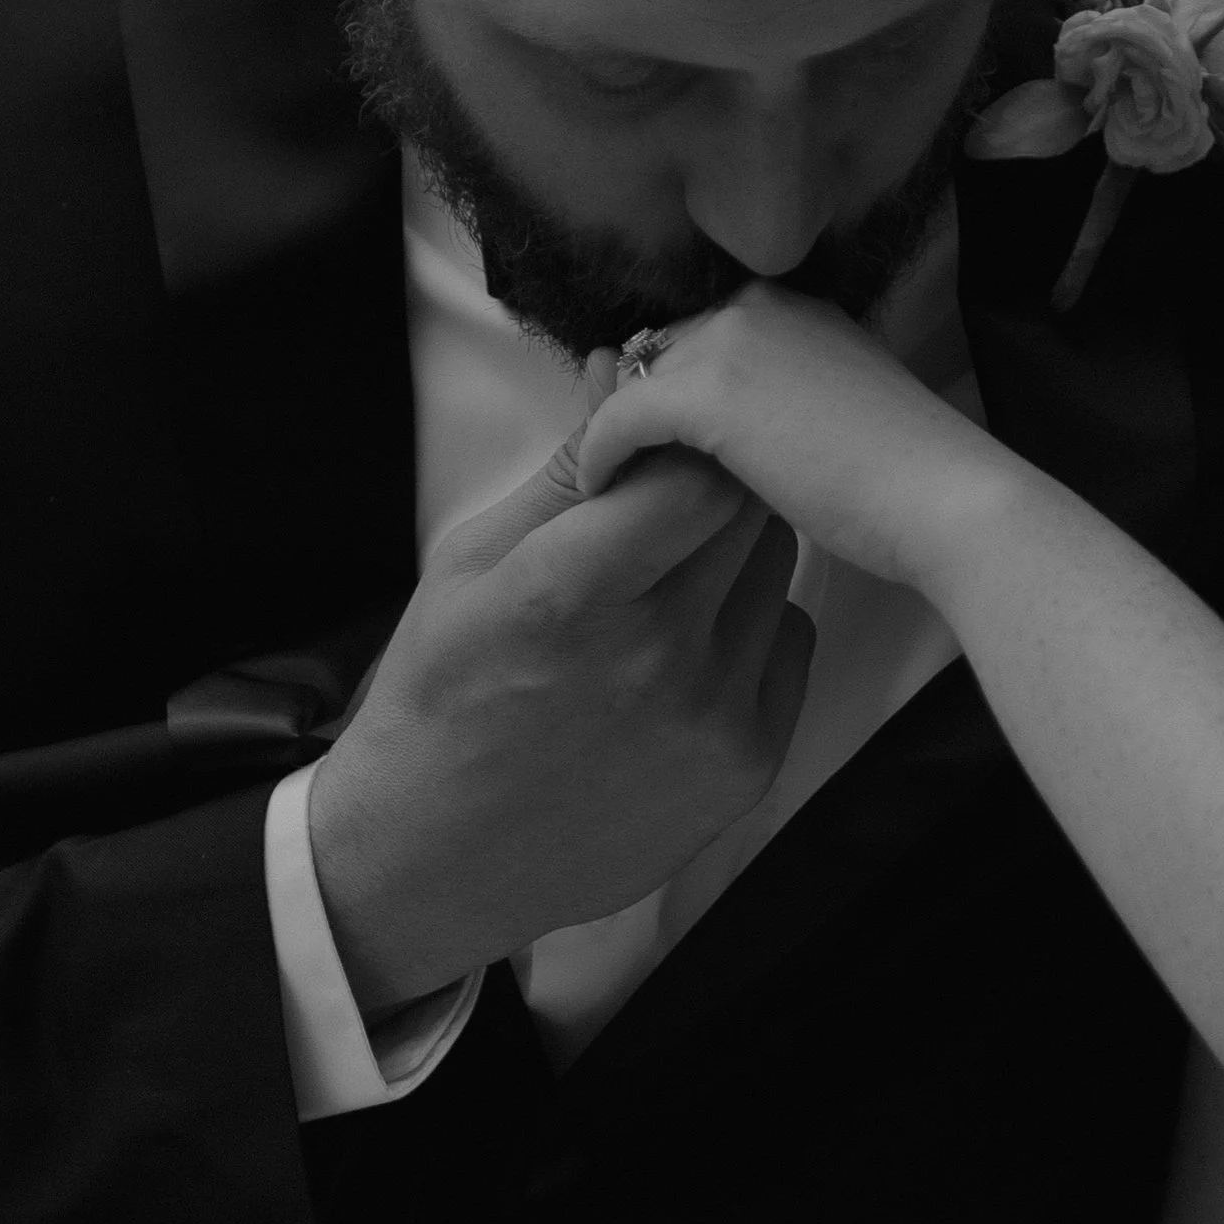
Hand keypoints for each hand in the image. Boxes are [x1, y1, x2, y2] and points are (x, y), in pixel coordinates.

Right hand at [307, 356, 814, 1015]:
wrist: (431, 857)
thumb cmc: (441, 694)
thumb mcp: (471, 563)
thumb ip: (564, 469)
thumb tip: (621, 367)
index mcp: (573, 590)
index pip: (700, 469)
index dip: (691, 440)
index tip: (664, 440)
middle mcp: (657, 654)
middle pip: (750, 511)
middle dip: (717, 483)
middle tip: (669, 496)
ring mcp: (711, 716)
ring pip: (776, 573)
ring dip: (735, 557)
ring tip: (665, 584)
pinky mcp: (747, 767)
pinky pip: (792, 646)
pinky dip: (755, 630)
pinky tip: (686, 652)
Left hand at [574, 287, 1018, 601]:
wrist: (941, 497)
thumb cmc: (905, 479)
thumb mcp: (837, 413)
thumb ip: (783, 402)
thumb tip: (737, 434)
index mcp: (794, 304)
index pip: (703, 336)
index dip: (676, 389)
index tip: (656, 443)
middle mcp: (758, 303)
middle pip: (661, 350)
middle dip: (638, 404)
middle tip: (620, 464)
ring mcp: (731, 338)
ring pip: (634, 380)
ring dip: (615, 429)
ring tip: (605, 481)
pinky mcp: (706, 390)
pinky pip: (618, 419)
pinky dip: (602, 454)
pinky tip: (601, 489)